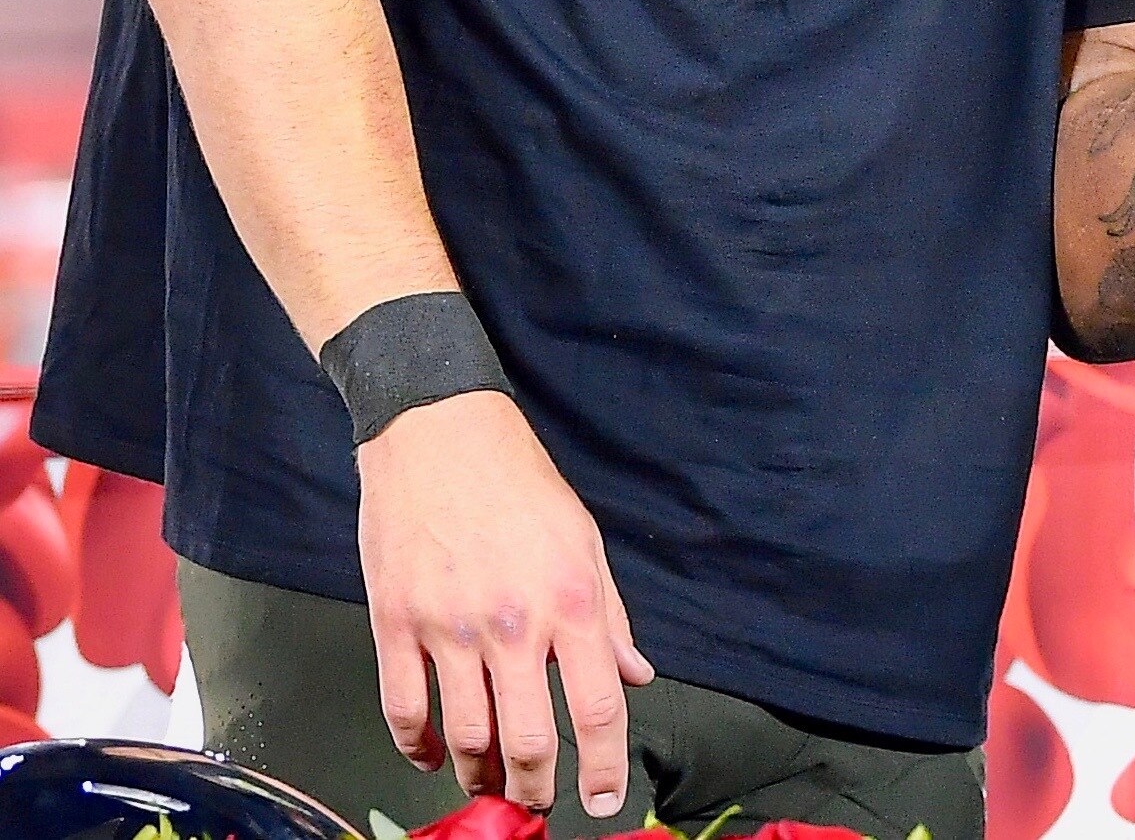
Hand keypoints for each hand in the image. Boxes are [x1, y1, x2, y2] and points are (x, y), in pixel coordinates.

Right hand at [357, 393, 652, 813]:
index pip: (599, 707)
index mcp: (571, 602)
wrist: (441, 436)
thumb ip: (611, 618)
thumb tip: (635, 676)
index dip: (606, 765)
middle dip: (536, 789)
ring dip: (478, 775)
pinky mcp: (395, 624)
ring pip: (465, 737)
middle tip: (536, 805)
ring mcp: (449, 629)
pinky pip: (404, 709)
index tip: (605, 799)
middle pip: (529, 739)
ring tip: (487, 786)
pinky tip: (430, 756)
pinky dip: (416, 747)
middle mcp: (514, 624)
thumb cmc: (520, 485)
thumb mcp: (585, 543)